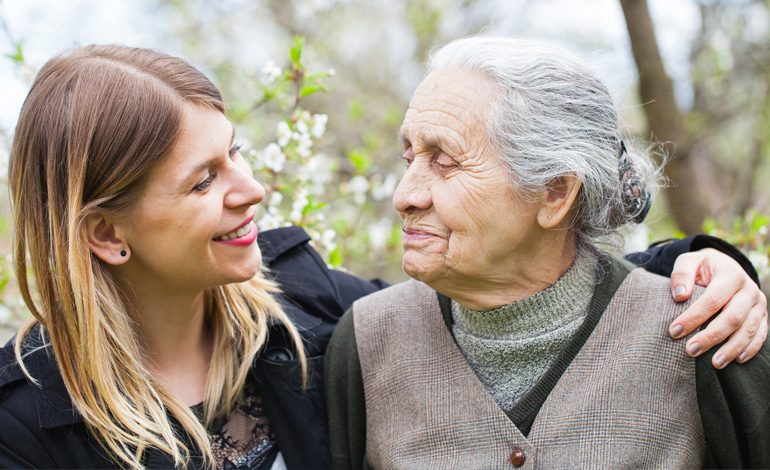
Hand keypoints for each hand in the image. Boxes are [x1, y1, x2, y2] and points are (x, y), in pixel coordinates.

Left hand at [667, 248, 766, 368]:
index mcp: (731, 274)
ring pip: (748, 329)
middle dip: (711, 336)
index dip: (694, 317)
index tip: (674, 331)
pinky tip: (737, 360)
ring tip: (714, 364)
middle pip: (733, 317)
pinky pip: (760, 334)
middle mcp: (749, 289)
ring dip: (731, 348)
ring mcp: (759, 304)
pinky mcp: (762, 316)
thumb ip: (682, 274)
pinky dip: (750, 349)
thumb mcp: (689, 262)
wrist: (724, 266)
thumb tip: (680, 295)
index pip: (712, 299)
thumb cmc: (701, 267)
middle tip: (690, 350)